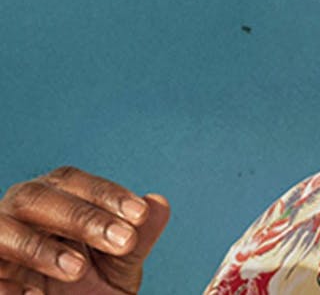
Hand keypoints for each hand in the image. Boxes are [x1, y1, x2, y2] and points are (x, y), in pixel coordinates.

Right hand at [0, 167, 168, 294]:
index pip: (72, 182)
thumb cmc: (88, 287)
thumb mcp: (118, 266)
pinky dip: (3, 281)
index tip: (140, 215)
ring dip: (39, 247)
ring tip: (77, 269)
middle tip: (123, 241)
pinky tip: (32, 294)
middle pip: (37, 198)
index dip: (106, 194)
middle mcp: (18, 214)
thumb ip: (137, 237)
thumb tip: (159, 203)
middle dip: (81, 217)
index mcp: (52, 200)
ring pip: (1, 228)